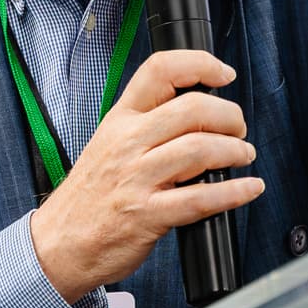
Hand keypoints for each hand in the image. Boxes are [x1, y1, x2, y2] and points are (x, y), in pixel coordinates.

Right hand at [28, 50, 262, 301]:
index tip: (222, 74)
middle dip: (229, 116)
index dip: (199, 64)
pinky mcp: (147, 215)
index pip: (159, 71)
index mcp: (119, 120)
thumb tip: (199, 114)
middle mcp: (128, 143)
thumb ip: (146, 126)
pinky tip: (249, 188)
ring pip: (200, 149)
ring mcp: (136, 179)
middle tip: (238, 129)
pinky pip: (201, 199)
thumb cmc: (88, 197)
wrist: (58, 243)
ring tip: (243, 155)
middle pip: (192, 108)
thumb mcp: (107, 144)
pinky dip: (234, 192)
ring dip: (235, 150)